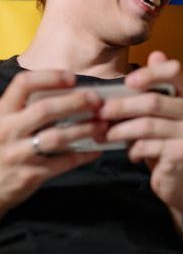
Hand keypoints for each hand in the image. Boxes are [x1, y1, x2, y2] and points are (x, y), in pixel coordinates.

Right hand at [0, 71, 105, 216]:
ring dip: (84, 129)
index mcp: (1, 112)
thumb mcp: (3, 124)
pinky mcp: (29, 176)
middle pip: (45, 109)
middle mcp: (7, 130)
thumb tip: (67, 94)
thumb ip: (25, 110)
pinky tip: (96, 150)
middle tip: (97, 100)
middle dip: (75, 102)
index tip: (72, 77)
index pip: (23, 84)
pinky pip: (62, 163)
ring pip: (56, 137)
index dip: (49, 77)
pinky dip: (83, 155)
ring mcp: (17, 154)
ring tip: (102, 124)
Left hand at [101, 51, 182, 212]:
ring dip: (120, 130)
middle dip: (122, 106)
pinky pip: (149, 145)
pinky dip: (133, 149)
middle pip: (153, 101)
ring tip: (104, 134)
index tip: (126, 82)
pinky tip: (130, 153)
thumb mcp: (162, 113)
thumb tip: (156, 55)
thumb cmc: (167, 142)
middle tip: (100, 112)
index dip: (149, 73)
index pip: (174, 71)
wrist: (182, 182)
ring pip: (147, 125)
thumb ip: (157, 87)